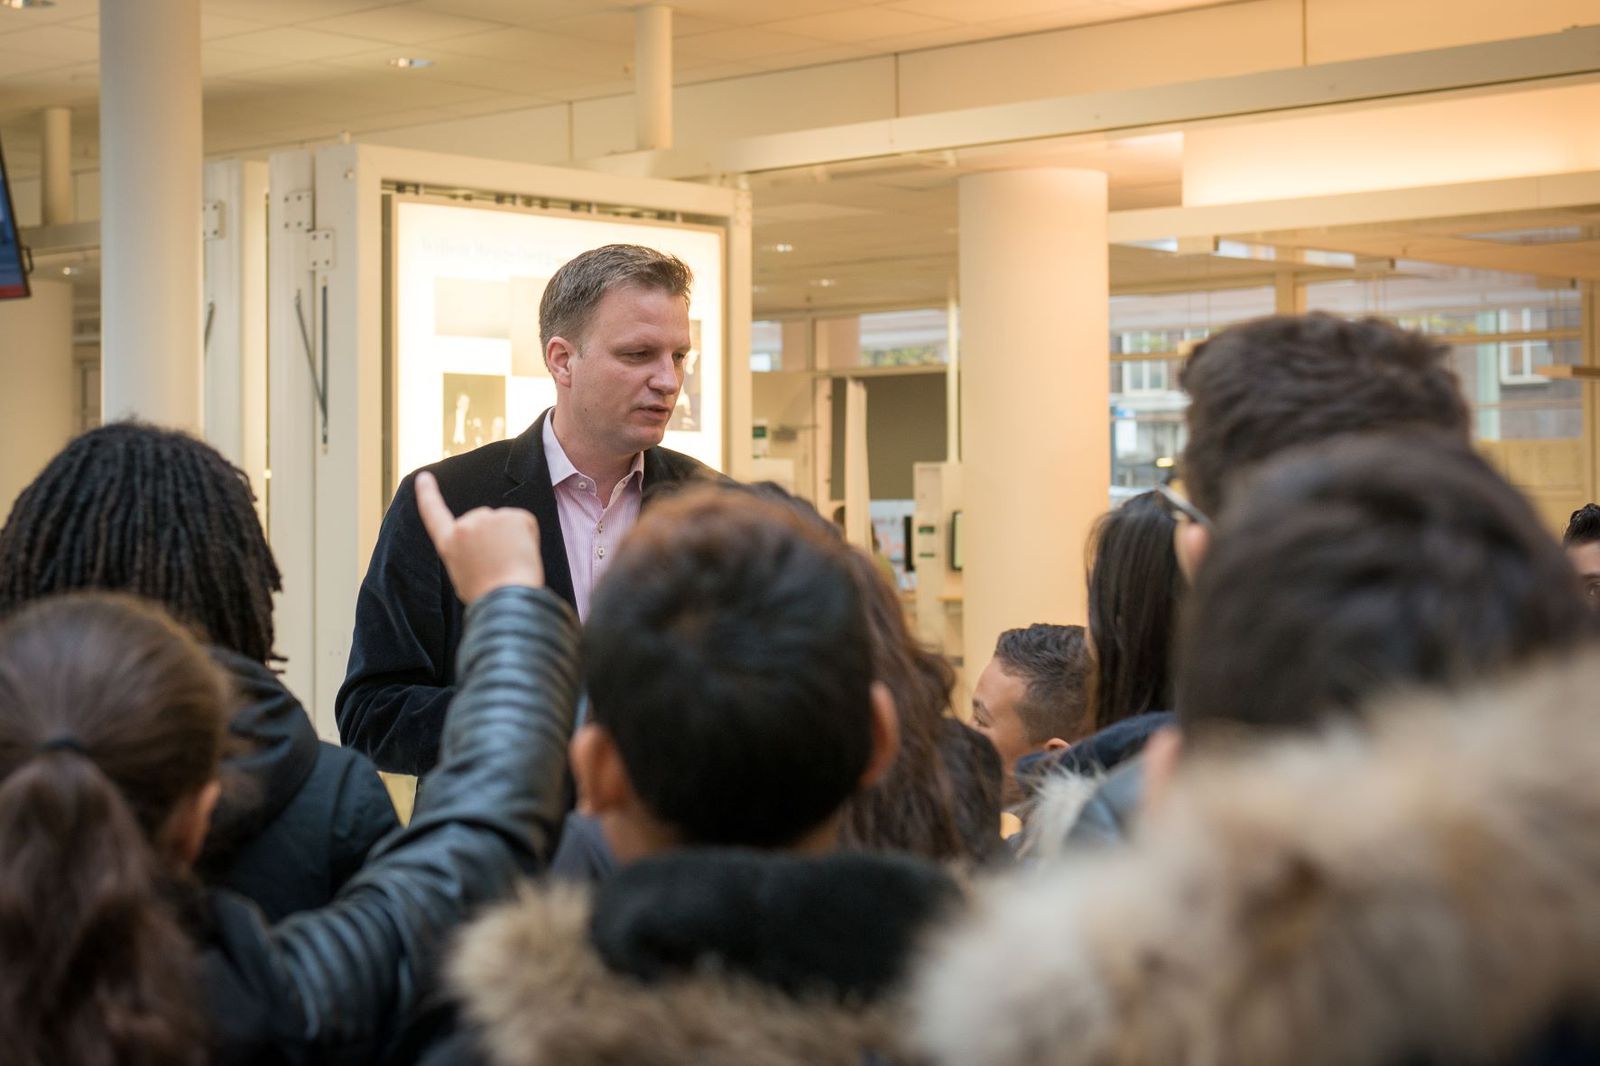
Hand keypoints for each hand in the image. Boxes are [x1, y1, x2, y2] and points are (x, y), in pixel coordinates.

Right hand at [415, 470, 543, 602]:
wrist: (507, 599)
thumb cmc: (487, 596)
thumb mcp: (463, 574)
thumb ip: (467, 552)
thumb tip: (486, 544)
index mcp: (448, 543)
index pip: (434, 512)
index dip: (428, 494)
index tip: (424, 477)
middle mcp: (464, 525)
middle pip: (483, 520)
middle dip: (494, 537)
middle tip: (499, 566)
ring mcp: (488, 518)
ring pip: (505, 523)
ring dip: (512, 539)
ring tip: (510, 564)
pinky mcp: (512, 516)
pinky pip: (524, 523)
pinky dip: (528, 537)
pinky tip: (522, 555)